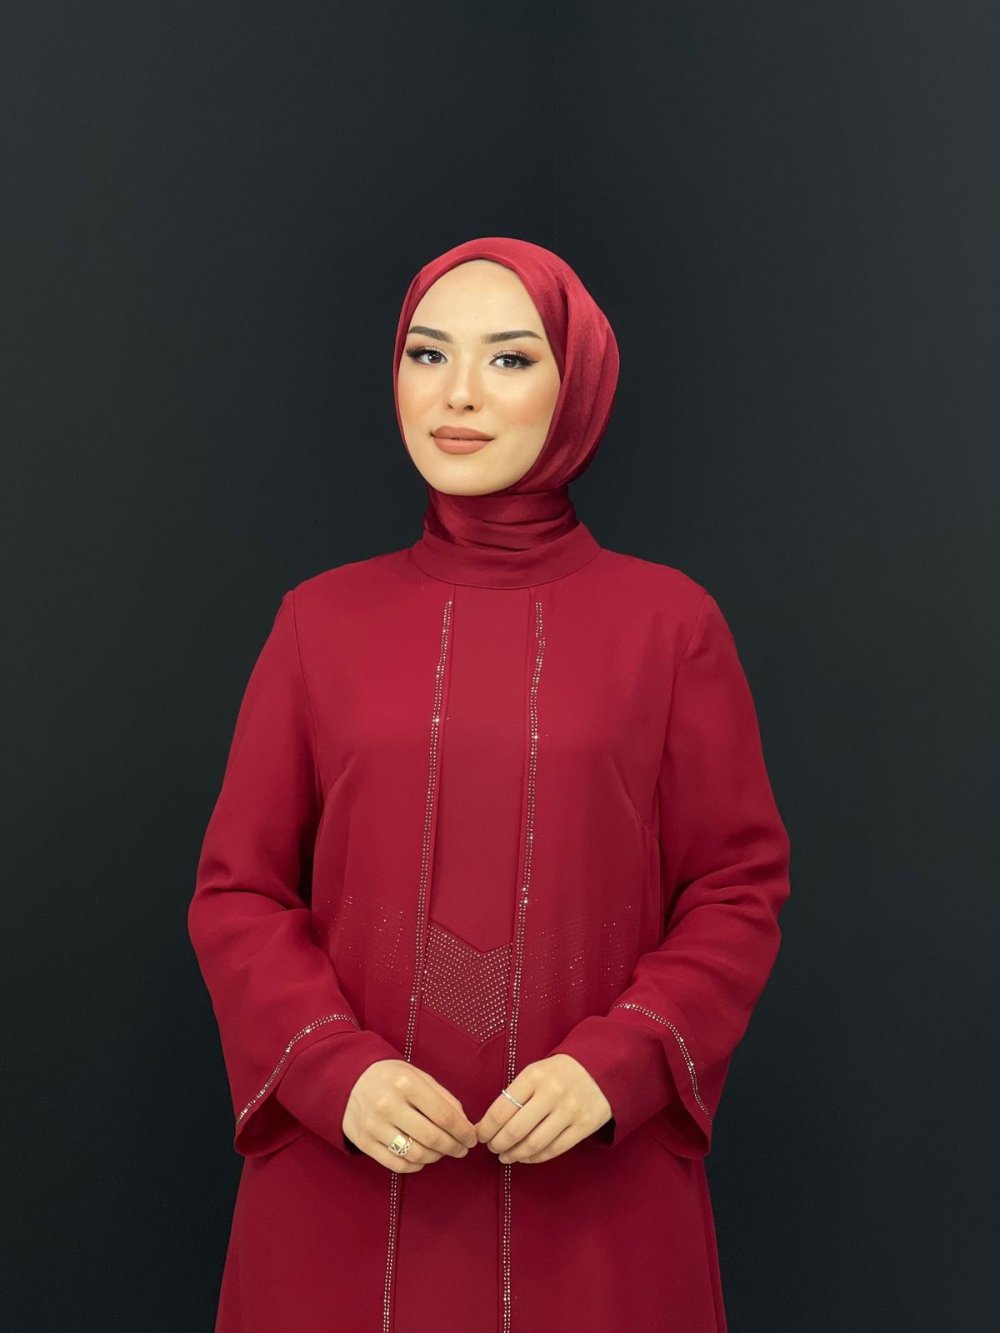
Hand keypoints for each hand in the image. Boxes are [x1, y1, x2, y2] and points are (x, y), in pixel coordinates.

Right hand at [344, 1060, 478, 1171]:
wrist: (350, 1079)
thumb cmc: (392, 1077)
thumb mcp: (418, 1076)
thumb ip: (443, 1097)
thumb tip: (464, 1124)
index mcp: (406, 1084)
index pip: (443, 1115)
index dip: (462, 1131)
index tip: (472, 1139)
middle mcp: (388, 1105)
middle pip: (431, 1137)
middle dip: (453, 1147)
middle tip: (462, 1149)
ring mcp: (374, 1125)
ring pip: (415, 1154)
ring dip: (436, 1157)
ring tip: (442, 1152)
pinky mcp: (364, 1142)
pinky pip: (397, 1164)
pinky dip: (416, 1165)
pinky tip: (423, 1157)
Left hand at [474, 1054, 611, 1164]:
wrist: (600, 1069)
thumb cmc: (558, 1073)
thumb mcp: (536, 1072)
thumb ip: (516, 1093)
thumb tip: (490, 1124)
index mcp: (534, 1076)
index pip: (502, 1108)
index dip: (487, 1127)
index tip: (480, 1135)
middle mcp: (552, 1093)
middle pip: (516, 1130)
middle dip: (498, 1143)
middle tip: (492, 1147)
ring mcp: (570, 1110)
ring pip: (534, 1144)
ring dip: (515, 1154)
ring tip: (505, 1156)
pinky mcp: (585, 1125)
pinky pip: (555, 1149)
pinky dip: (536, 1157)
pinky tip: (526, 1157)